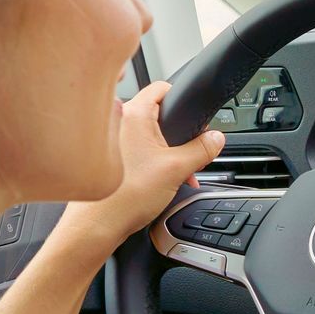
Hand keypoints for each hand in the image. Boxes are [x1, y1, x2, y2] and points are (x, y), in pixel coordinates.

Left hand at [75, 82, 221, 242]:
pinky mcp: (110, 157)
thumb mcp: (176, 169)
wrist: (98, 225)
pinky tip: (162, 181)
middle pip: (158, 114)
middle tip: (189, 156)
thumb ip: (202, 149)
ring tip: (177, 175)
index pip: (162, 88)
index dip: (182, 99)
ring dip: (167, 152)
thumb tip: (216, 139)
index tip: (195, 117)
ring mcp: (111, 139)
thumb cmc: (125, 196)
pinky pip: (137, 149)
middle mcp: (118, 120)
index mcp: (133, 113)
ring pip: (148, 135)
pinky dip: (152, 160)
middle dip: (178, 136)